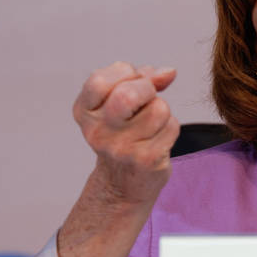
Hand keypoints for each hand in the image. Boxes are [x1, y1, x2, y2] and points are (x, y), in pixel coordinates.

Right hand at [72, 61, 179, 206]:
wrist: (122, 183)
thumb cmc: (123, 134)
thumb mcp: (118, 102)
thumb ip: (142, 78)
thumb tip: (169, 72)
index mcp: (85, 112)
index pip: (99, 80)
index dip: (125, 73)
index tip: (131, 81)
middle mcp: (98, 132)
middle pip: (127, 95)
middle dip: (147, 88)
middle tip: (147, 98)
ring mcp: (121, 149)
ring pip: (158, 108)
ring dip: (162, 110)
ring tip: (151, 123)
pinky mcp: (146, 160)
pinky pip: (171, 126)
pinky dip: (170, 127)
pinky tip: (157, 139)